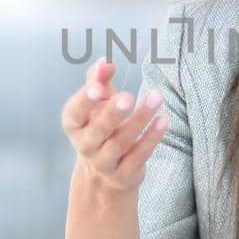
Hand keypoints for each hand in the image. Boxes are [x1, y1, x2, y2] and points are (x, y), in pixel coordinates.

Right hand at [59, 57, 168, 192]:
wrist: (104, 175)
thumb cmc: (101, 128)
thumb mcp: (98, 104)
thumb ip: (99, 81)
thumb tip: (105, 61)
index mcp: (74, 125)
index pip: (75, 112)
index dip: (85, 100)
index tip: (98, 87)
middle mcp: (85, 146)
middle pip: (99, 130)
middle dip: (113, 113)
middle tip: (129, 96)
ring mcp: (103, 164)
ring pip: (121, 143)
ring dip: (140, 120)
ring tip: (156, 98)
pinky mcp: (123, 176)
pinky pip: (138, 156)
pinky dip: (151, 138)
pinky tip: (163, 120)